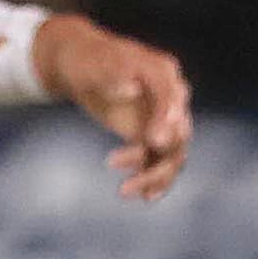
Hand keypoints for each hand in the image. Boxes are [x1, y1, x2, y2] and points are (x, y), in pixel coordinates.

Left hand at [34, 14, 193, 200]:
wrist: (78, 66)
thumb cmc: (88, 61)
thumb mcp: (94, 64)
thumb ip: (114, 75)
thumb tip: (132, 88)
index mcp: (161, 72)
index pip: (173, 97)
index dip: (166, 118)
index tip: (155, 140)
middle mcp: (170, 97)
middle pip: (179, 130)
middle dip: (161, 154)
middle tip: (133, 172)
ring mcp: (161, 118)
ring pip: (172, 153)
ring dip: (154, 175)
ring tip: (125, 190)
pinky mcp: (149, 135)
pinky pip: (159, 161)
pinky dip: (153, 179)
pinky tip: (143, 196)